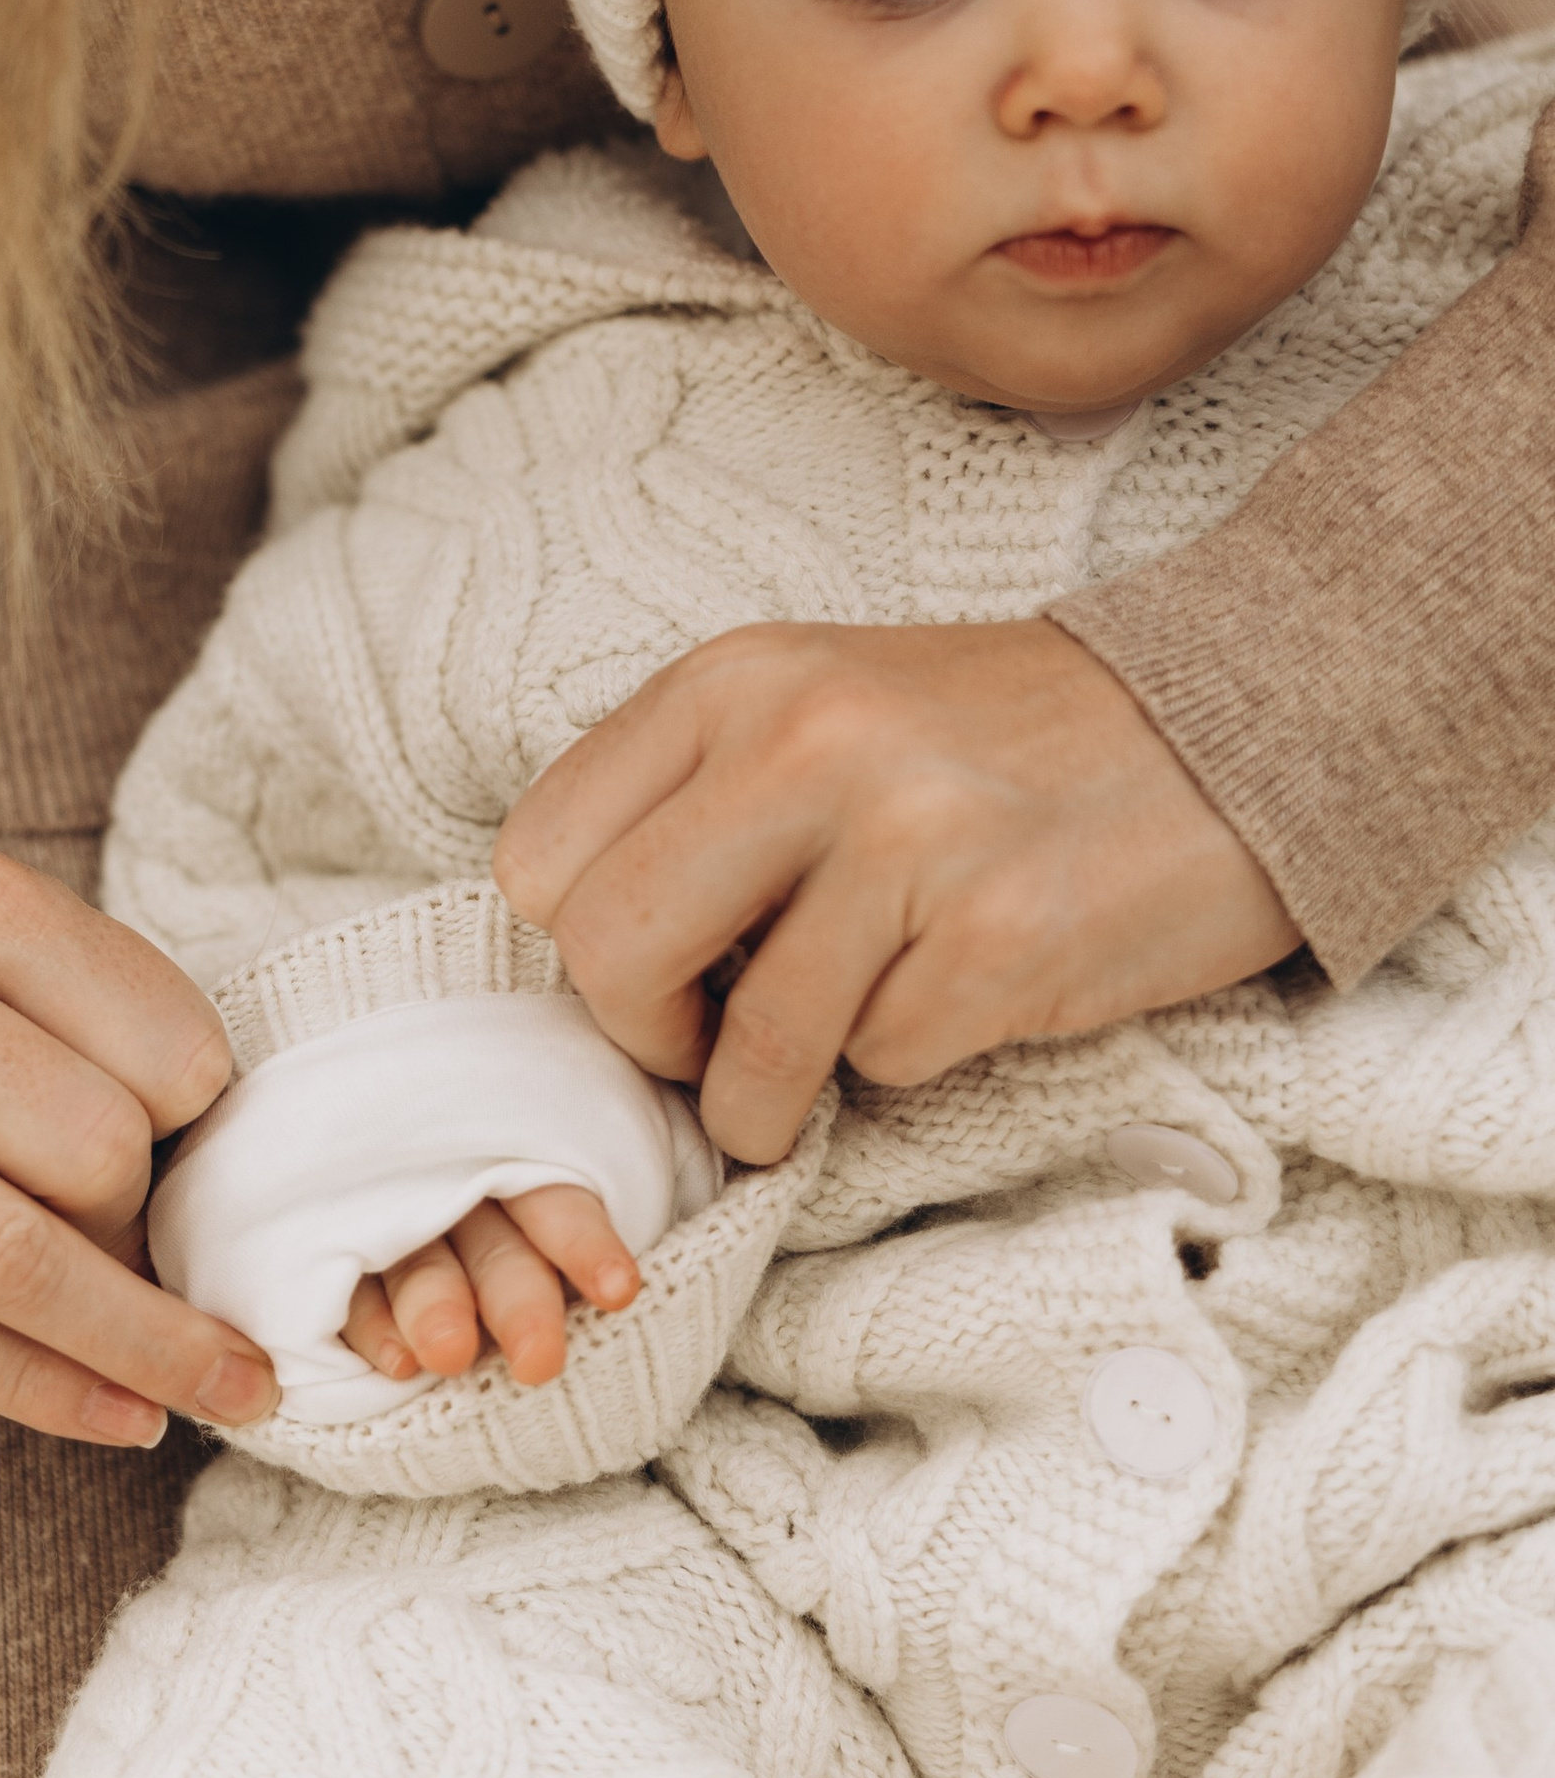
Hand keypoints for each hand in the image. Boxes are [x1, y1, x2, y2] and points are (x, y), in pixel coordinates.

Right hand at [0, 849, 278, 1446]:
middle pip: (93, 1147)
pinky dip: (47, 1390)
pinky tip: (123, 1416)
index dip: (205, 1126)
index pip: (171, 1045)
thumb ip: (104, 1043)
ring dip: (140, 1345)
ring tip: (218, 1389)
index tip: (189, 1162)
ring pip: (10, 1256)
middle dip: (146, 1225)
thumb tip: (226, 1213)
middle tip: (143, 1251)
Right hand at [342, 1185, 638, 1387]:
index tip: (620, 1290)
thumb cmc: (498, 1217)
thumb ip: (572, 1229)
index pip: (555, 1203)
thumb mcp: (540, 1198)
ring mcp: (391, 1231)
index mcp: (512, 1175)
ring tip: (450, 1357)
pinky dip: (373, 1324)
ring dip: (435, 1306)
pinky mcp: (336, 1261)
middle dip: (517, 1300)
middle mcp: (454, 1199)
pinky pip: (351, 1292)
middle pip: (493, 1247)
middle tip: (540, 1360)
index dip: (584, 1242)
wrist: (335, 1155)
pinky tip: (398, 1365)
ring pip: (418, 1264)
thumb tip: (626, 1287)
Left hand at [495, 620, 1298, 1166]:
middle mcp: (803, 743)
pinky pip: (882, 1067)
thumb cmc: (1006, 740)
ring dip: (773, 1096)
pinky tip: (961, 992)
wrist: (1238, 718)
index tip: (660, 960)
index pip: (539, 853)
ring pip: (745, 1051)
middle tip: (714, 1044)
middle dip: (649, 1038)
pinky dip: (908, 1061)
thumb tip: (593, 953)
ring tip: (829, 1062)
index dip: (583, 938)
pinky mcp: (997, 940)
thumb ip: (700, 802)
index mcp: (735, 681)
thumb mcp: (822, 708)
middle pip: (606, 955)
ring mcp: (904, 841)